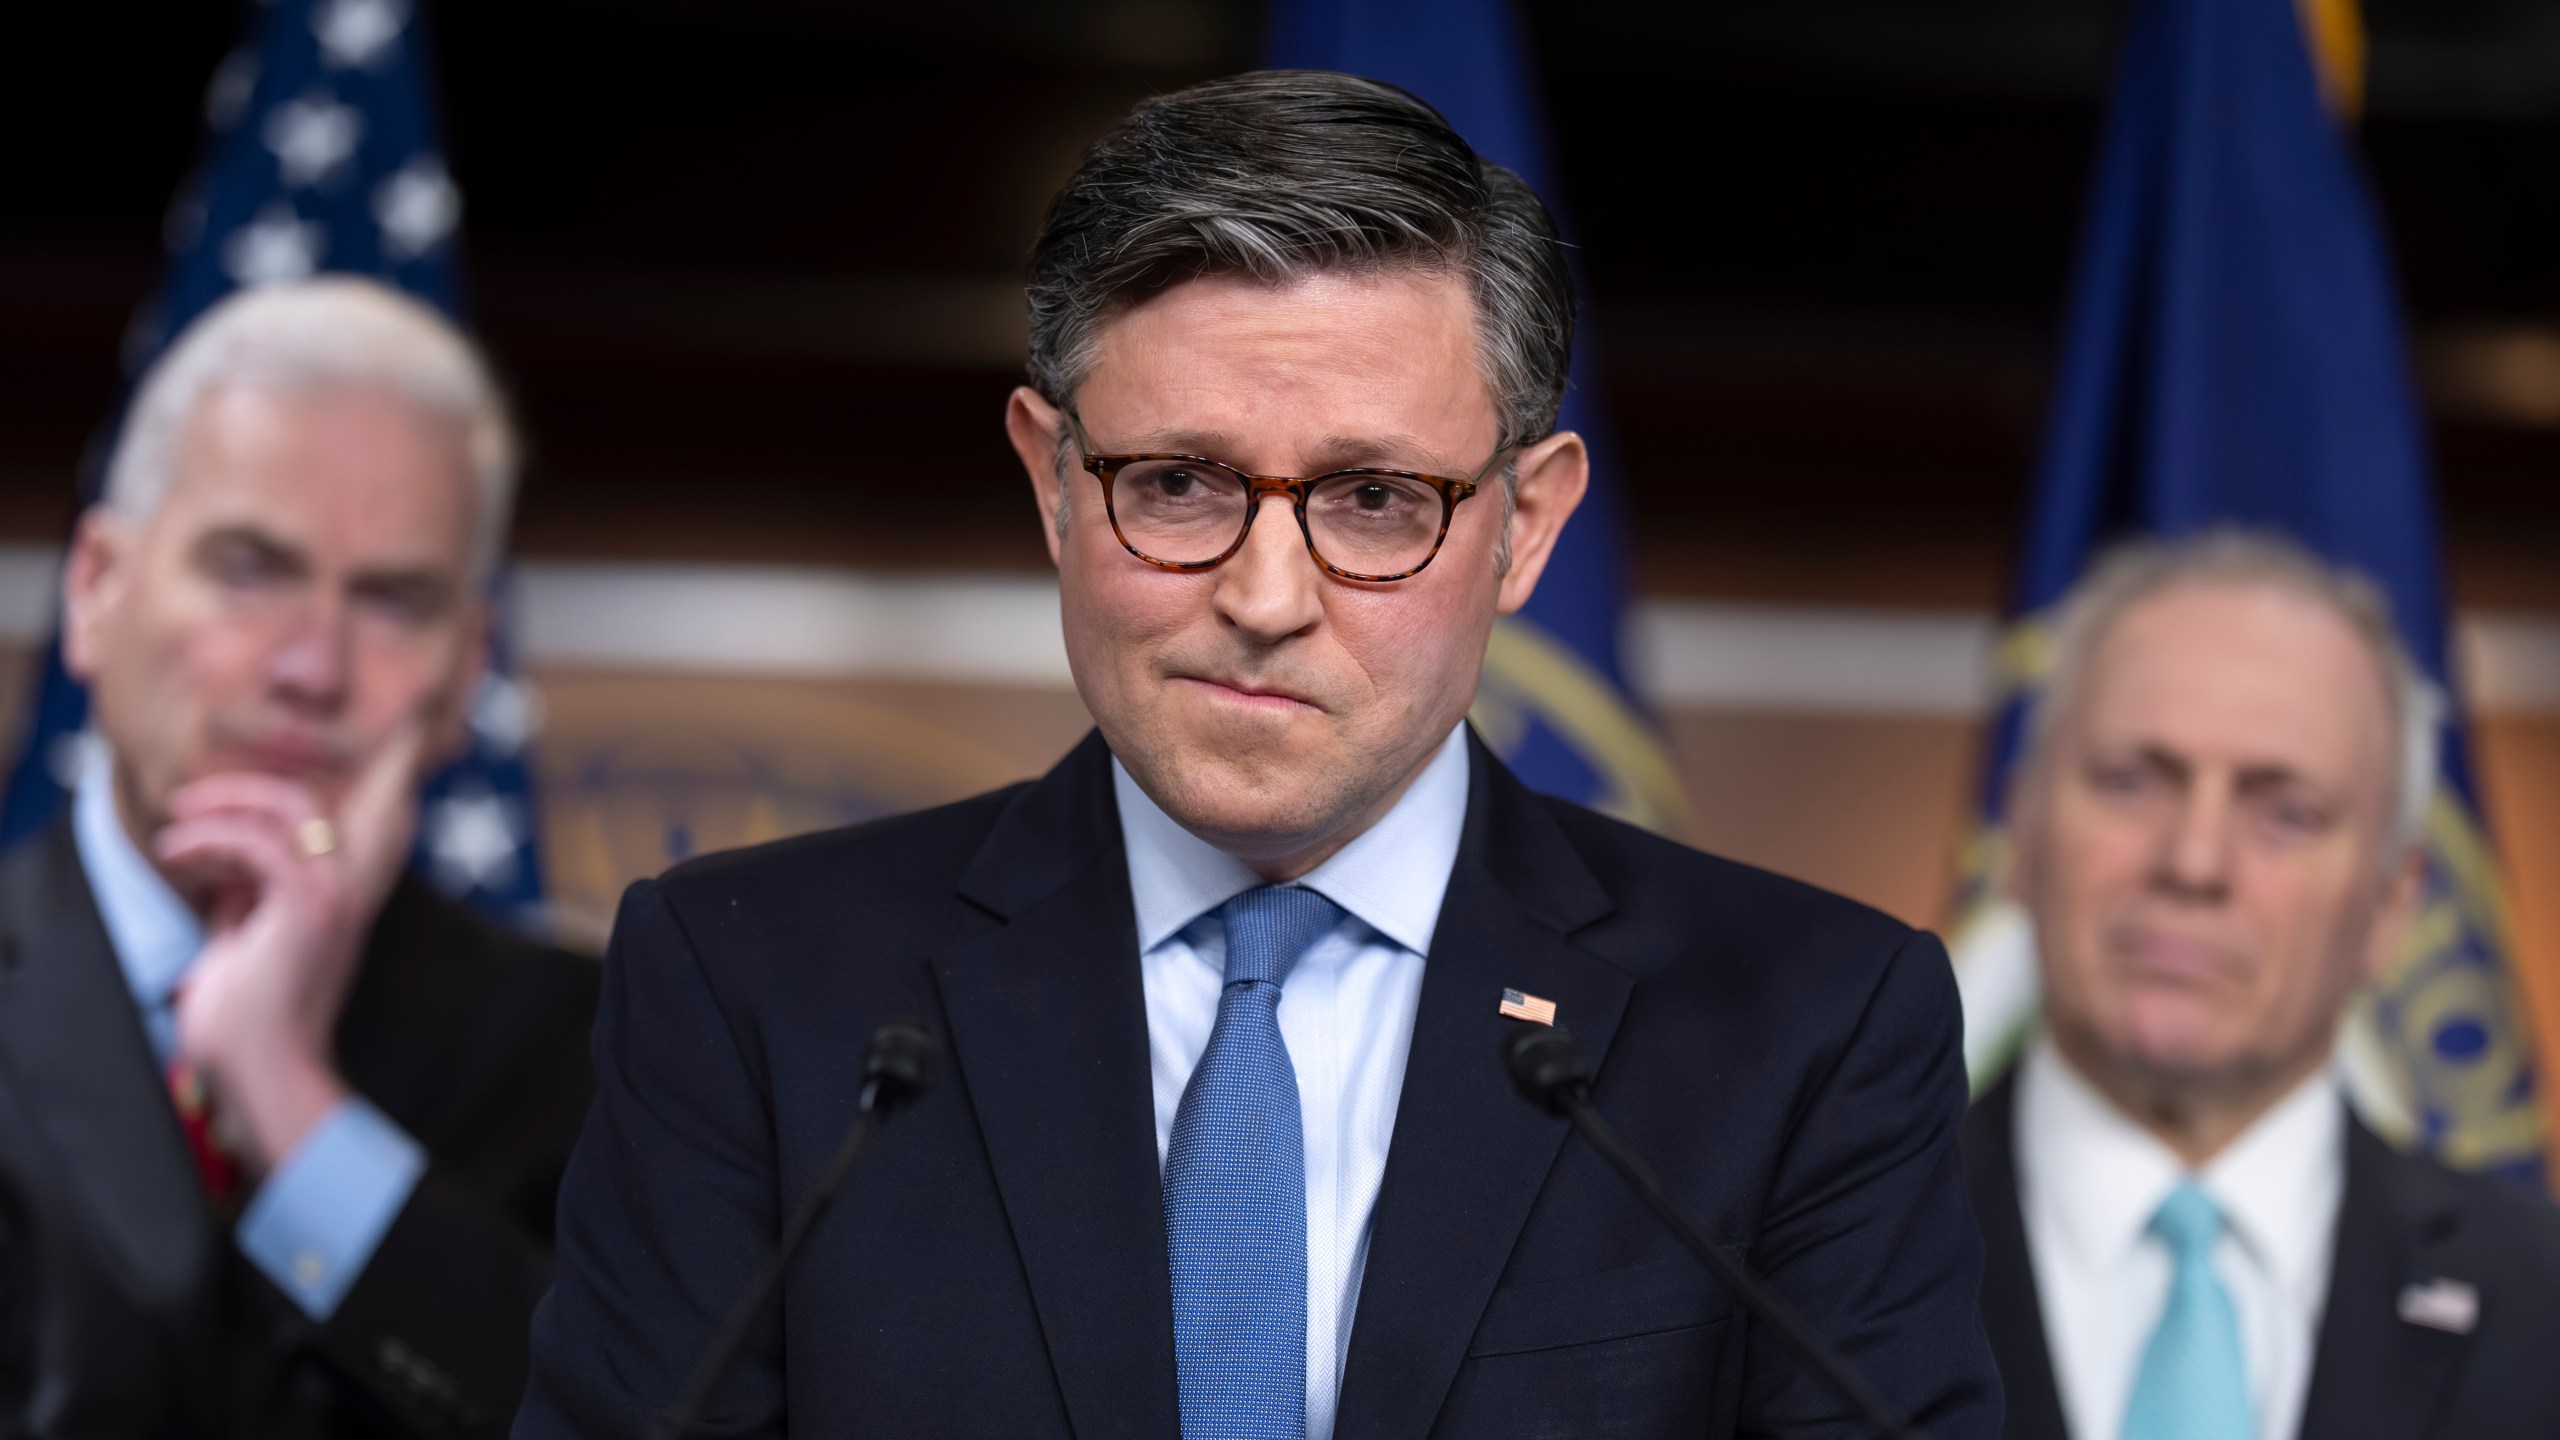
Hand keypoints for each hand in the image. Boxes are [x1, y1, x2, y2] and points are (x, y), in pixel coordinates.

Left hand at [159, 725, 426, 1169]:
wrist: (262, 1068)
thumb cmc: (249, 1012)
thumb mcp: (247, 931)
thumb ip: (249, 886)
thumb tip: (222, 848)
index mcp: (348, 889)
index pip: (384, 809)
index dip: (393, 761)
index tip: (396, 723)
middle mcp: (355, 885)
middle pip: (345, 792)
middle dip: (281, 774)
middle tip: (196, 796)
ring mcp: (338, 893)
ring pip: (289, 806)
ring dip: (223, 801)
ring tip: (177, 821)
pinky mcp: (310, 907)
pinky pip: (259, 842)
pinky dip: (206, 838)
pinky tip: (173, 851)